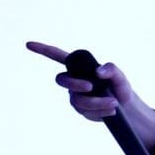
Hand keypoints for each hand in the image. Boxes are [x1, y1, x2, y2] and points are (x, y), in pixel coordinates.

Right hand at [26, 40, 154, 150]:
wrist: (126, 108)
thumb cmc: (120, 88)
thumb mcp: (120, 77)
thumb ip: (112, 70)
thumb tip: (99, 72)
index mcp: (79, 67)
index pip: (57, 57)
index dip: (43, 50)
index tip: (28, 44)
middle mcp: (74, 81)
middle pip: (61, 80)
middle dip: (74, 83)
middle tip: (90, 86)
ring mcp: (75, 96)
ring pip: (77, 99)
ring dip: (96, 101)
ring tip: (113, 103)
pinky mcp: (81, 110)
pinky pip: (85, 110)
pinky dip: (100, 109)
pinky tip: (111, 110)